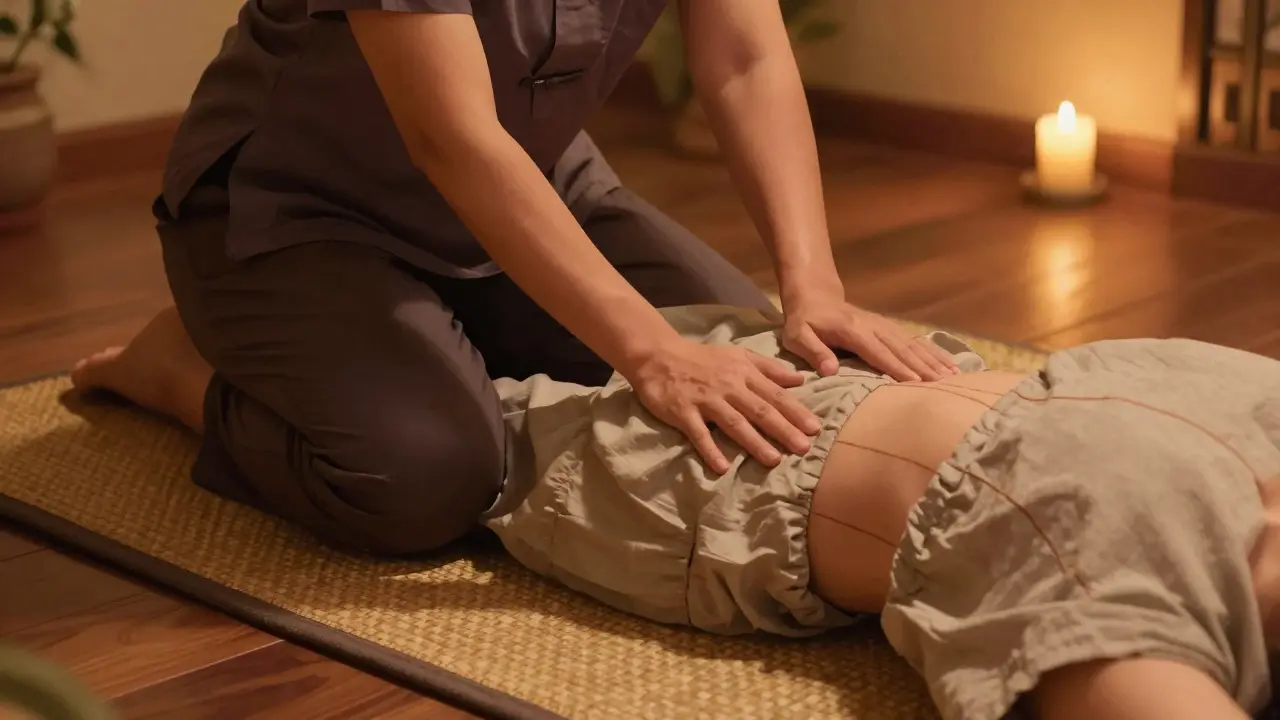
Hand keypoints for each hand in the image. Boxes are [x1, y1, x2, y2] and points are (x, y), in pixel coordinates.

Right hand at [626, 338, 822, 473]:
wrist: (659, 356)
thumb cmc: (703, 359)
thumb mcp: (739, 355)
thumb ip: (769, 368)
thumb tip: (800, 379)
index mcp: (743, 373)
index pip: (773, 394)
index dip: (795, 411)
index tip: (814, 428)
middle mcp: (728, 387)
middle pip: (759, 410)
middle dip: (782, 429)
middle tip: (803, 448)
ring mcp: (705, 400)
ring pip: (734, 423)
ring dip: (754, 442)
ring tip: (774, 460)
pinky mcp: (683, 412)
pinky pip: (698, 434)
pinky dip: (710, 450)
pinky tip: (722, 467)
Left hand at [783, 295, 958, 381]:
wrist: (815, 297)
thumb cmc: (804, 322)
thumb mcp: (797, 336)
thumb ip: (814, 351)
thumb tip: (830, 370)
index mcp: (852, 330)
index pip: (877, 351)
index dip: (895, 366)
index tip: (914, 383)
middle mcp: (873, 326)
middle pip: (901, 348)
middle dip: (922, 367)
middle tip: (942, 385)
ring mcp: (884, 326)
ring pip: (912, 344)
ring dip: (933, 360)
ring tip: (953, 377)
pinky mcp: (889, 328)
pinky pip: (914, 341)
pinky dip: (932, 353)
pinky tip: (949, 365)